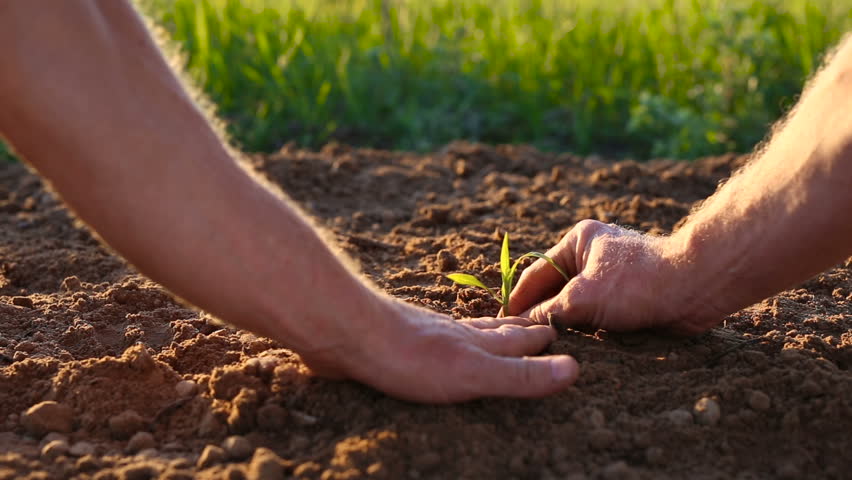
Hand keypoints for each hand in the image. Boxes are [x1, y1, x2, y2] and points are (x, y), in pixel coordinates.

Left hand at [297, 299, 578, 402]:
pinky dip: (443, 335)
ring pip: (462, 330)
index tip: (556, 330)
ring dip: (482, 329)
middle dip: (516, 329)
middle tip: (534, 322)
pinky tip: (433, 336)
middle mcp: (453, 333)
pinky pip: (429, 335)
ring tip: (491, 326)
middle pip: (493, 330)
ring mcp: (423, 333)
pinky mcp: (394, 339)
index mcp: (475, 344)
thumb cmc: (411, 358)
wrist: (349, 333)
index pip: (516, 339)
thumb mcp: (475, 375)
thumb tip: (574, 370)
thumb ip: (521, 376)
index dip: (537, 338)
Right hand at [508, 220, 725, 335]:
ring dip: (564, 324)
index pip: (536, 273)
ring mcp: (610, 276)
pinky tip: (574, 346)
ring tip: (542, 346)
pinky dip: (585, 328)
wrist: (696, 288)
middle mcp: (592, 254)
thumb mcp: (582, 298)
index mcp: (577, 241)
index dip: (517, 299)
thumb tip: (523, 325)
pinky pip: (596, 314)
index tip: (501, 323)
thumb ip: (549, 312)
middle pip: (554, 288)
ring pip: (575, 304)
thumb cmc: (638, 283)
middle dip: (540, 313)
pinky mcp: (628, 296)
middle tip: (518, 339)